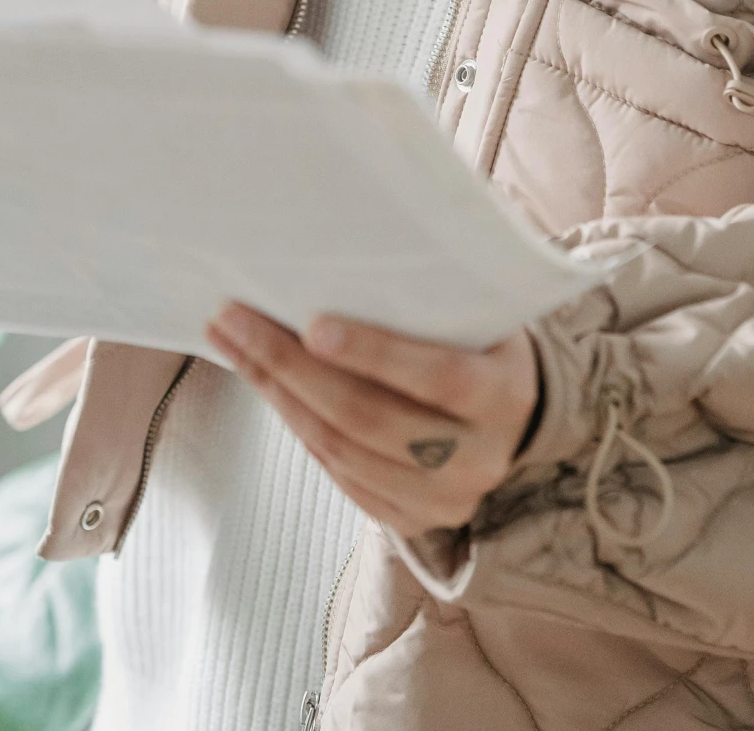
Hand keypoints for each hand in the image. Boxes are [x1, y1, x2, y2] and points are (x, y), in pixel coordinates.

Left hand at [206, 302, 539, 538]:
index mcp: (504, 394)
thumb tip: (362, 233)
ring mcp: (446, 498)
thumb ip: (442, 284)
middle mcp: (480, 457)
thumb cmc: (486, 338)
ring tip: (232, 343)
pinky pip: (341, 476)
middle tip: (235, 319)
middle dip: (292, 368)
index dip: (374, 352)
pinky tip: (266, 385)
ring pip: (344, 452)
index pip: (438, 376)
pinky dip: (298, 426)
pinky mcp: (413, 519)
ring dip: (278, 395)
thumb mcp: (485, 309)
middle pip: (370, 419)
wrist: (521, 416)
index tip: (311, 323)